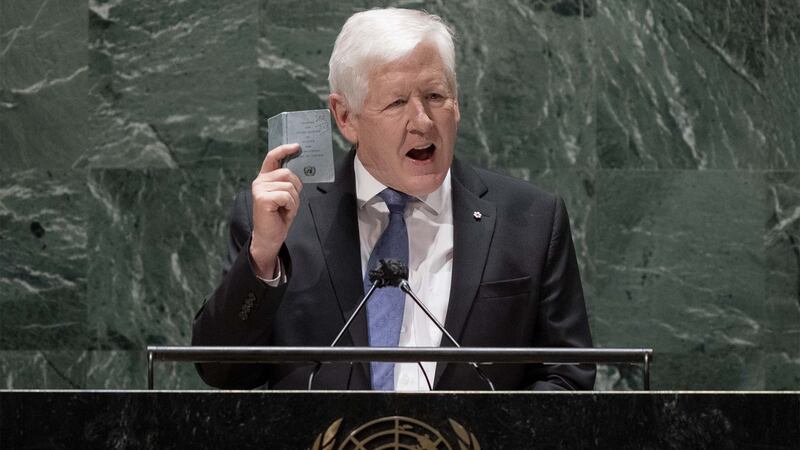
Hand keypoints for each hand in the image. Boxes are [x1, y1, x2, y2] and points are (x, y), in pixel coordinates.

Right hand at [250, 143, 302, 278]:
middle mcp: (260, 181)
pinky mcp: (263, 198)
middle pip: (288, 173)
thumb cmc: (278, 216)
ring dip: (294, 200)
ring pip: (289, 185)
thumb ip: (288, 181)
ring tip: (286, 209)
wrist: (269, 237)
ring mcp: (260, 189)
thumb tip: (300, 169)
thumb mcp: (285, 195)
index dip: (284, 150)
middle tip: (290, 202)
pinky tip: (284, 212)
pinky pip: (287, 196)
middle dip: (296, 188)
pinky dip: (291, 206)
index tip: (297, 146)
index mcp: (265, 178)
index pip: (272, 157)